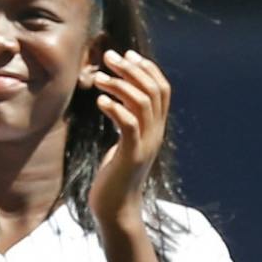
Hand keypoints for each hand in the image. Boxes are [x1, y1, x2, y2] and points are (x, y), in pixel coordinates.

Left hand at [89, 49, 170, 236]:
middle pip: (153, 91)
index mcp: (155, 128)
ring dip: (120, 85)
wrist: (116, 208)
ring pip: (143, 104)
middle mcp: (156, 133)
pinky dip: (115, 108)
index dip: (148, 69)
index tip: (127, 54)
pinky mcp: (132, 155)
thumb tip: (116, 100)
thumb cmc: (114, 175)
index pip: (162, 90)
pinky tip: (100, 100)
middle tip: (108, 56)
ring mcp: (146, 144)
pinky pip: (129, 125)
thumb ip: (125, 122)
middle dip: (132, 69)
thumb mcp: (123, 143)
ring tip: (99, 77)